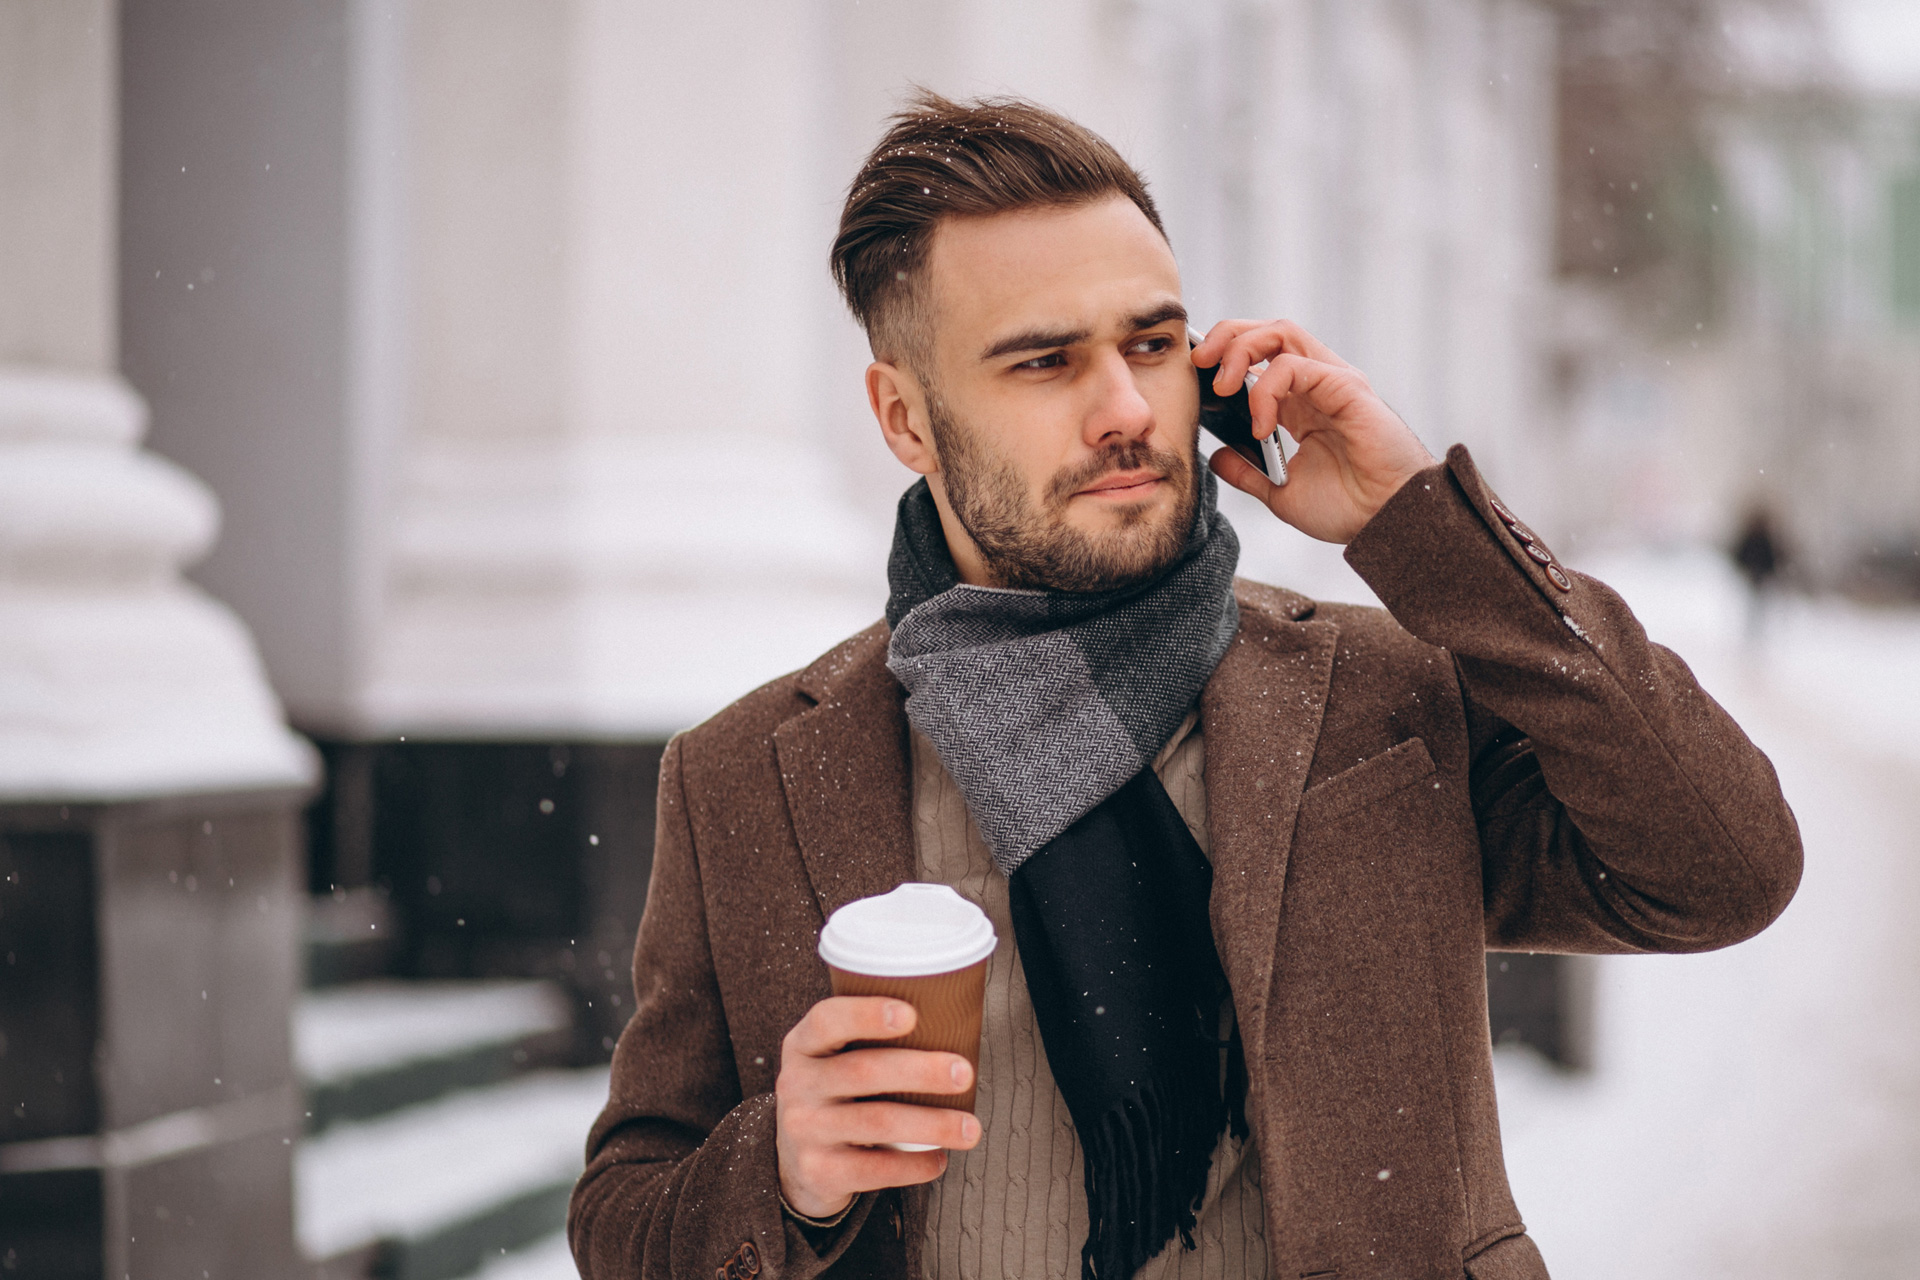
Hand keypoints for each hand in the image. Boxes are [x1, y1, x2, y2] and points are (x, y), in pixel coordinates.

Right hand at [774, 997, 980, 1219]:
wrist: (796, 1159)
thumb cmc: (836, 1093)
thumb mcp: (833, 1058)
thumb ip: (869, 1037)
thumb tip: (951, 1017)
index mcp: (803, 1045)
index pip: (827, 1020)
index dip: (867, 1014)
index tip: (912, 1014)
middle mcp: (796, 1085)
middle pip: (863, 1071)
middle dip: (921, 1071)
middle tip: (964, 1072)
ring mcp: (804, 1130)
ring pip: (876, 1123)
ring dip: (931, 1124)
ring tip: (970, 1127)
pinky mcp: (818, 1171)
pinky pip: (874, 1169)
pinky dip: (913, 1165)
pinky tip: (939, 1159)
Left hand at [1192, 319, 1435, 543]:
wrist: (1388, 524)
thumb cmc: (1349, 508)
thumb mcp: (1281, 493)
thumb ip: (1248, 473)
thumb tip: (1215, 456)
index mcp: (1301, 404)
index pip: (1259, 356)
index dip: (1224, 354)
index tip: (1193, 372)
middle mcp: (1317, 384)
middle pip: (1267, 332)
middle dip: (1226, 337)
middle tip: (1198, 361)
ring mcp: (1333, 381)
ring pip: (1281, 334)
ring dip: (1241, 350)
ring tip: (1221, 385)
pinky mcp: (1347, 388)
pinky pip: (1296, 367)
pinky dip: (1266, 389)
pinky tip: (1260, 426)